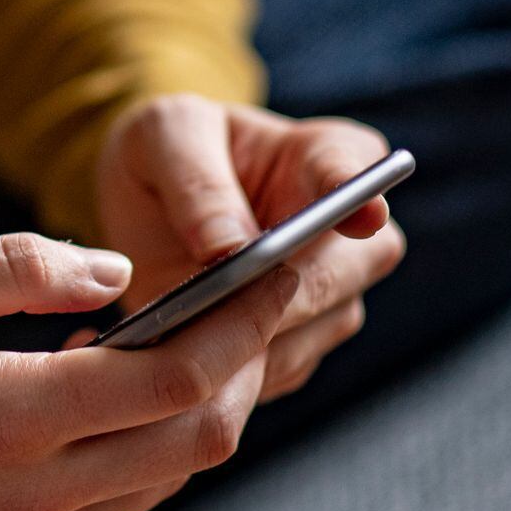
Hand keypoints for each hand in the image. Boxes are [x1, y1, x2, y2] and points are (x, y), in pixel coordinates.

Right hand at [0, 234, 297, 510]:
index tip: (283, 261)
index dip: (248, 316)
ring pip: (170, 477)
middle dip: (249, 359)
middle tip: (258, 291)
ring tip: (206, 329)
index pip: (180, 374)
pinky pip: (121, 503)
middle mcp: (30, 496)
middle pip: (201, 435)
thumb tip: (117, 269)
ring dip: (205, 404)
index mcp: (3, 419)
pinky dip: (151, 443)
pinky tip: (128, 386)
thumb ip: (9, 268)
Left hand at [96, 94, 405, 399]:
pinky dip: (229, 373)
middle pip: (342, 274)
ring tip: (179, 338)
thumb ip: (198, 183)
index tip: (362, 216)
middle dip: (283, 294)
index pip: (355, 177)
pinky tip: (178, 365)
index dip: (360, 202)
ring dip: (249, 342)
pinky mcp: (295, 343)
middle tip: (217, 306)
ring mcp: (329, 294)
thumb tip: (230, 249)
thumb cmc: (168, 150)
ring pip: (310, 332)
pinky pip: (273, 371)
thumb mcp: (165, 136)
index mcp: (329, 156)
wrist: (147, 200)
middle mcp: (348, 232)